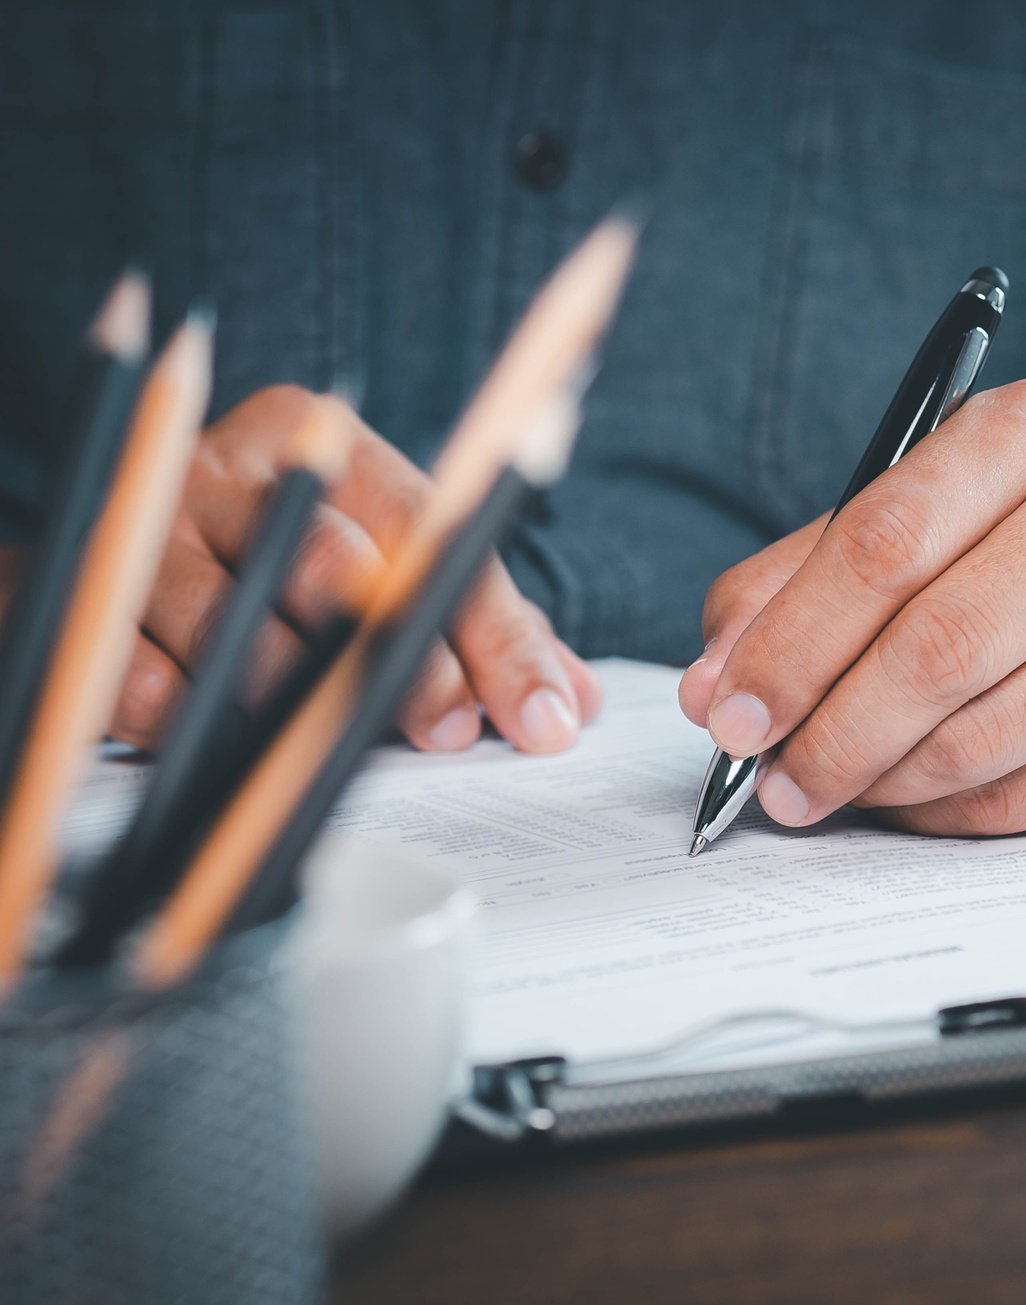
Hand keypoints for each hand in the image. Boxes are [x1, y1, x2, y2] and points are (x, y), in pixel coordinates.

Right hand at [61, 385, 600, 751]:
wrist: (116, 539)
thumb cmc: (283, 564)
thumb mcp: (387, 568)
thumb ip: (482, 627)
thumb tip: (570, 700)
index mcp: (324, 441)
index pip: (434, 532)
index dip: (493, 631)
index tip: (539, 715)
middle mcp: (233, 467)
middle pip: (333, 567)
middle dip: (402, 667)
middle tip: (448, 736)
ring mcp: (144, 521)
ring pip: (232, 623)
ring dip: (295, 704)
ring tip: (331, 754)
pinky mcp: (68, 585)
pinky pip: (136, 673)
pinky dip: (190, 724)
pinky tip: (230, 753)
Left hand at [677, 379, 1025, 835]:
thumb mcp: (926, 513)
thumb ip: (804, 579)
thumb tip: (714, 686)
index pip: (884, 543)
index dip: (793, 642)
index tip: (729, 711)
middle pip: (938, 650)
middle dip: (834, 734)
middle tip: (777, 782)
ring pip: (985, 738)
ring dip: (887, 784)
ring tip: (837, 790)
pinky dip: (951, 815)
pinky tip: (915, 802)